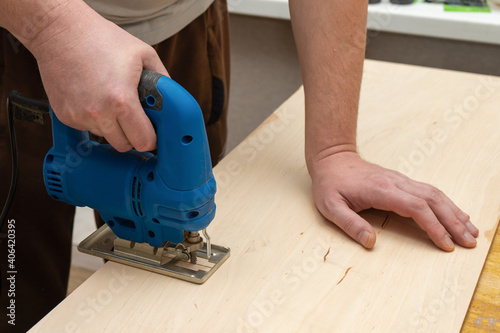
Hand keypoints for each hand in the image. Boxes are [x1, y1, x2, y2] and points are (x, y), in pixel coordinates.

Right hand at [28, 1, 167, 151]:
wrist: (60, 30)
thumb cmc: (101, 38)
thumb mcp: (144, 54)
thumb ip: (164, 81)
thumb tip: (172, 102)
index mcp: (121, 100)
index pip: (143, 141)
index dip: (152, 139)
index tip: (153, 133)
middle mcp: (98, 113)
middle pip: (124, 146)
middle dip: (133, 135)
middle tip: (135, 120)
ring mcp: (79, 116)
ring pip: (105, 137)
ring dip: (113, 128)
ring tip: (112, 102)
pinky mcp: (65, 116)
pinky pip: (87, 128)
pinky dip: (94, 120)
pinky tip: (94, 98)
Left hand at [309, 151, 478, 250]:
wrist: (332, 158)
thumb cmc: (330, 184)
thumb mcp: (331, 207)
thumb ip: (350, 225)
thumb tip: (371, 243)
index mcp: (380, 190)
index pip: (415, 208)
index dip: (433, 226)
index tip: (445, 244)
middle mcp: (396, 183)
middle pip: (433, 200)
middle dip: (453, 222)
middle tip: (470, 242)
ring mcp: (400, 180)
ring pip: (435, 193)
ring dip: (455, 212)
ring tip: (471, 230)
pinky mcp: (401, 181)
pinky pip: (429, 191)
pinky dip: (446, 203)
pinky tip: (455, 214)